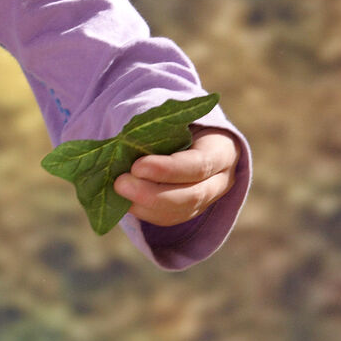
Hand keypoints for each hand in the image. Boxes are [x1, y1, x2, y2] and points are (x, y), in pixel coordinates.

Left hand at [114, 130, 238, 228]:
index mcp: (221, 151)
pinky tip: (124, 202)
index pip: (200, 165)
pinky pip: (166, 219)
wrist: (192, 141)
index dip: (168, 169)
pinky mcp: (188, 213)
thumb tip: (122, 143)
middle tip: (120, 183)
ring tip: (118, 191)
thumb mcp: (176, 121)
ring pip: (178, 212)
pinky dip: (142, 212)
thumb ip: (158, 131)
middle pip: (191, 196)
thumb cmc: (180, 126)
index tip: (137, 166)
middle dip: (152, 194)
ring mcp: (206, 200)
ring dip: (143, 205)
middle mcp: (219, 180)